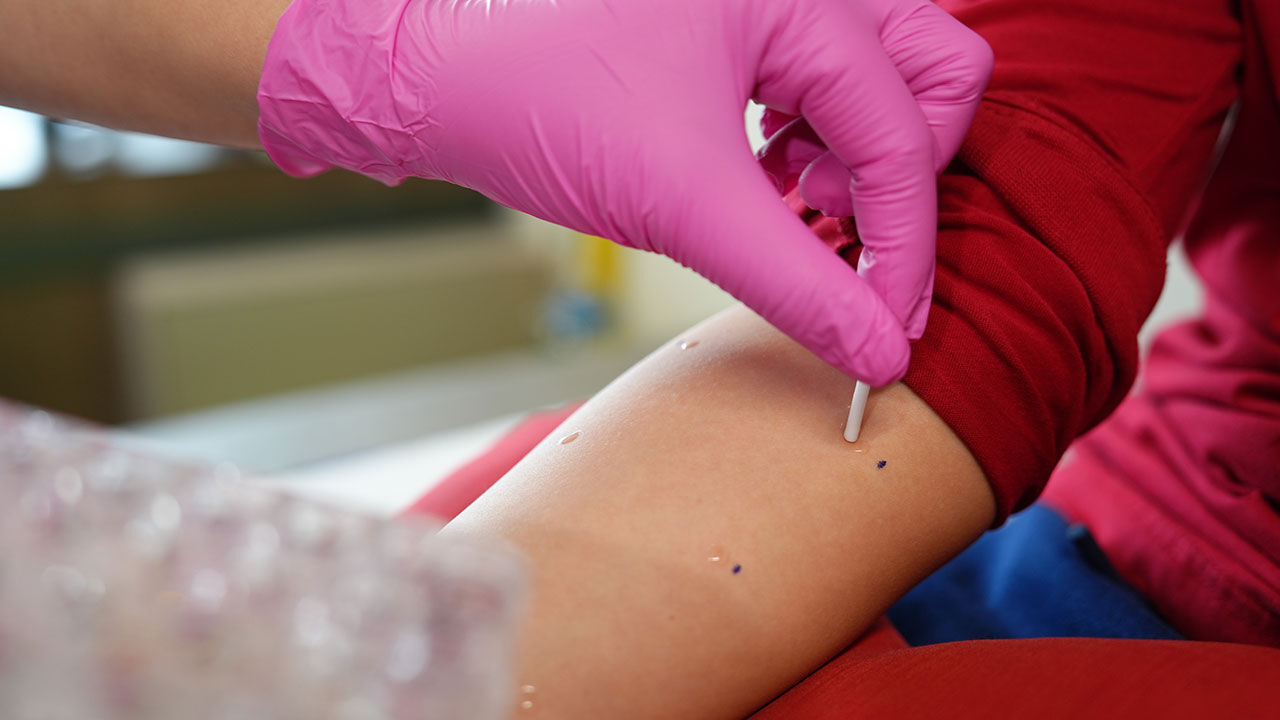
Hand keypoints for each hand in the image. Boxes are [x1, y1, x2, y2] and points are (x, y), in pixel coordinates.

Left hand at [258, 0, 990, 383]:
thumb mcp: (681, 202)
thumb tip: (878, 351)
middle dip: (898, 169)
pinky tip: (758, 179)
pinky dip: (811, 140)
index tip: (890, 330)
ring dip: (854, 156)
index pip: (902, 130)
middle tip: (826, 223)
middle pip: (931, 75)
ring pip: (883, 76)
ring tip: (783, 200)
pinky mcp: (742, 20)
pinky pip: (823, 79)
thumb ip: (796, 280)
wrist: (434, 72)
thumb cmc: (538, 100)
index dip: (904, 244)